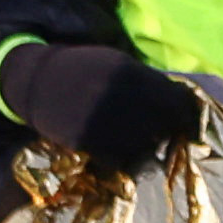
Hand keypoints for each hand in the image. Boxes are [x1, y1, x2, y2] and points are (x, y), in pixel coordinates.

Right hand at [0, 31, 200, 170]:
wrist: (37, 81)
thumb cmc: (84, 70)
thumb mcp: (118, 63)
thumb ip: (149, 81)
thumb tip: (183, 103)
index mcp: (130, 74)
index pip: (177, 103)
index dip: (185, 115)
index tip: (183, 120)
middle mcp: (119, 99)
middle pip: (163, 128)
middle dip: (163, 130)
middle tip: (156, 128)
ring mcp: (103, 122)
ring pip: (145, 146)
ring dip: (144, 145)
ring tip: (132, 135)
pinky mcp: (87, 142)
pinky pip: (121, 160)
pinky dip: (124, 156)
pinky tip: (116, 145)